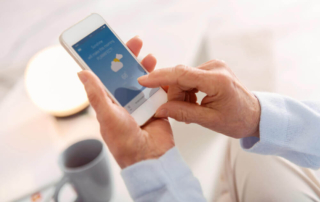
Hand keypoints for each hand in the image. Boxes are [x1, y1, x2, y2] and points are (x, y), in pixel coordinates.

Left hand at [78, 36, 173, 168]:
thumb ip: (96, 94)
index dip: (110, 61)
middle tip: (136, 44)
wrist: (150, 157)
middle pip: (127, 75)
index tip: (113, 47)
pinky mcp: (157, 107)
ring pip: (144, 80)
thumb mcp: (107, 115)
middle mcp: (125, 102)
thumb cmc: (124, 142)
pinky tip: (162, 74)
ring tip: (150, 58)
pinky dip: (161, 82)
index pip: (107, 77)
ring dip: (146, 68)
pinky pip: (159, 90)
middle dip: (131, 59)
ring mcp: (141, 104)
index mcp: (110, 103)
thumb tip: (81, 73)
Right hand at [138, 60, 260, 138]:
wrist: (254, 114)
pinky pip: (190, 77)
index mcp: (217, 80)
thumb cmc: (237, 119)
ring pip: (183, 78)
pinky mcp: (211, 69)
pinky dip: (187, 90)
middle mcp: (215, 68)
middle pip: (180, 77)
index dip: (160, 77)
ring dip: (181, 94)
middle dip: (174, 95)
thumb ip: (183, 113)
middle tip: (179, 112)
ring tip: (191, 108)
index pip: (181, 74)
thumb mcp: (209, 120)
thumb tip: (160, 109)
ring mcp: (214, 66)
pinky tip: (194, 102)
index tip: (143, 81)